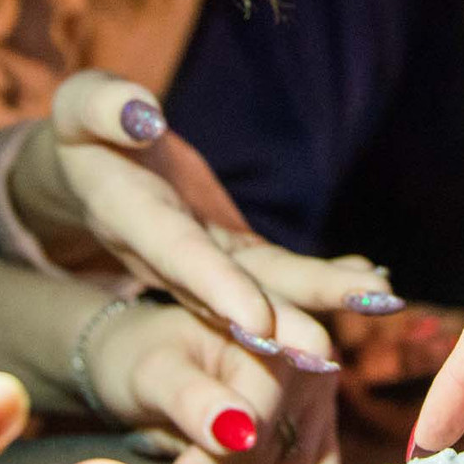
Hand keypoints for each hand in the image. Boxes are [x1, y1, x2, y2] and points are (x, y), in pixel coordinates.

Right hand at [8, 69, 401, 367]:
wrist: (93, 170)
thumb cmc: (87, 127)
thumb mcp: (80, 108)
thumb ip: (104, 108)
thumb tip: (142, 115)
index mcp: (129, 217)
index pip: (177, 255)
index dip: (216, 288)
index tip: (260, 323)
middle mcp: (171, 256)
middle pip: (229, 292)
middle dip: (279, 322)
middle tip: (326, 355)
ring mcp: (206, 263)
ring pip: (266, 287)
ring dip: (320, 299)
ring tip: (383, 301)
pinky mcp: (232, 258)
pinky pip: (280, 272)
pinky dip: (325, 279)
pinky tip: (377, 282)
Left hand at [79, 299, 342, 463]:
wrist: (150, 350)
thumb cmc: (143, 352)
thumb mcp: (153, 370)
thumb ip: (192, 398)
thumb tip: (241, 435)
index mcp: (275, 336)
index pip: (250, 433)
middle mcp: (313, 366)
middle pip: (270, 462)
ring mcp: (323, 402)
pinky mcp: (323, 432)